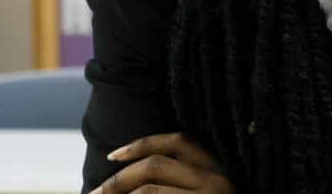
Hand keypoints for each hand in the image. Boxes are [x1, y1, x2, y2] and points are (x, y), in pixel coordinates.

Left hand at [90, 132, 233, 193]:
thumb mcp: (205, 192)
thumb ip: (181, 180)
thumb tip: (128, 175)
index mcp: (218, 168)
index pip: (178, 142)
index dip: (142, 144)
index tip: (112, 156)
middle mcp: (217, 179)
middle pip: (155, 165)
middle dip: (118, 179)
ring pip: (149, 190)